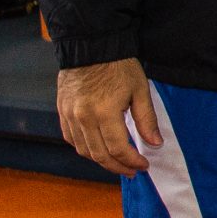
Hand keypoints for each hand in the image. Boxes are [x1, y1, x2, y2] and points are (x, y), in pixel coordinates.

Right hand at [57, 57, 157, 176]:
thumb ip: (146, 119)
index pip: (119, 149)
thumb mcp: (140, 90)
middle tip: (132, 171)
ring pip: (83, 150)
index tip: (144, 165)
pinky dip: (84, 148)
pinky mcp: (62, 111)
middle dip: (118, 167)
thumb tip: (155, 143)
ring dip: (101, 161)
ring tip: (117, 163)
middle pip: (100, 155)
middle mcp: (83, 118)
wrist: (91, 46)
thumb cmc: (118, 66)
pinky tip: (98, 149)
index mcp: (104, 113)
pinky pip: (71, 139)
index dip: (132, 161)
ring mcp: (69, 116)